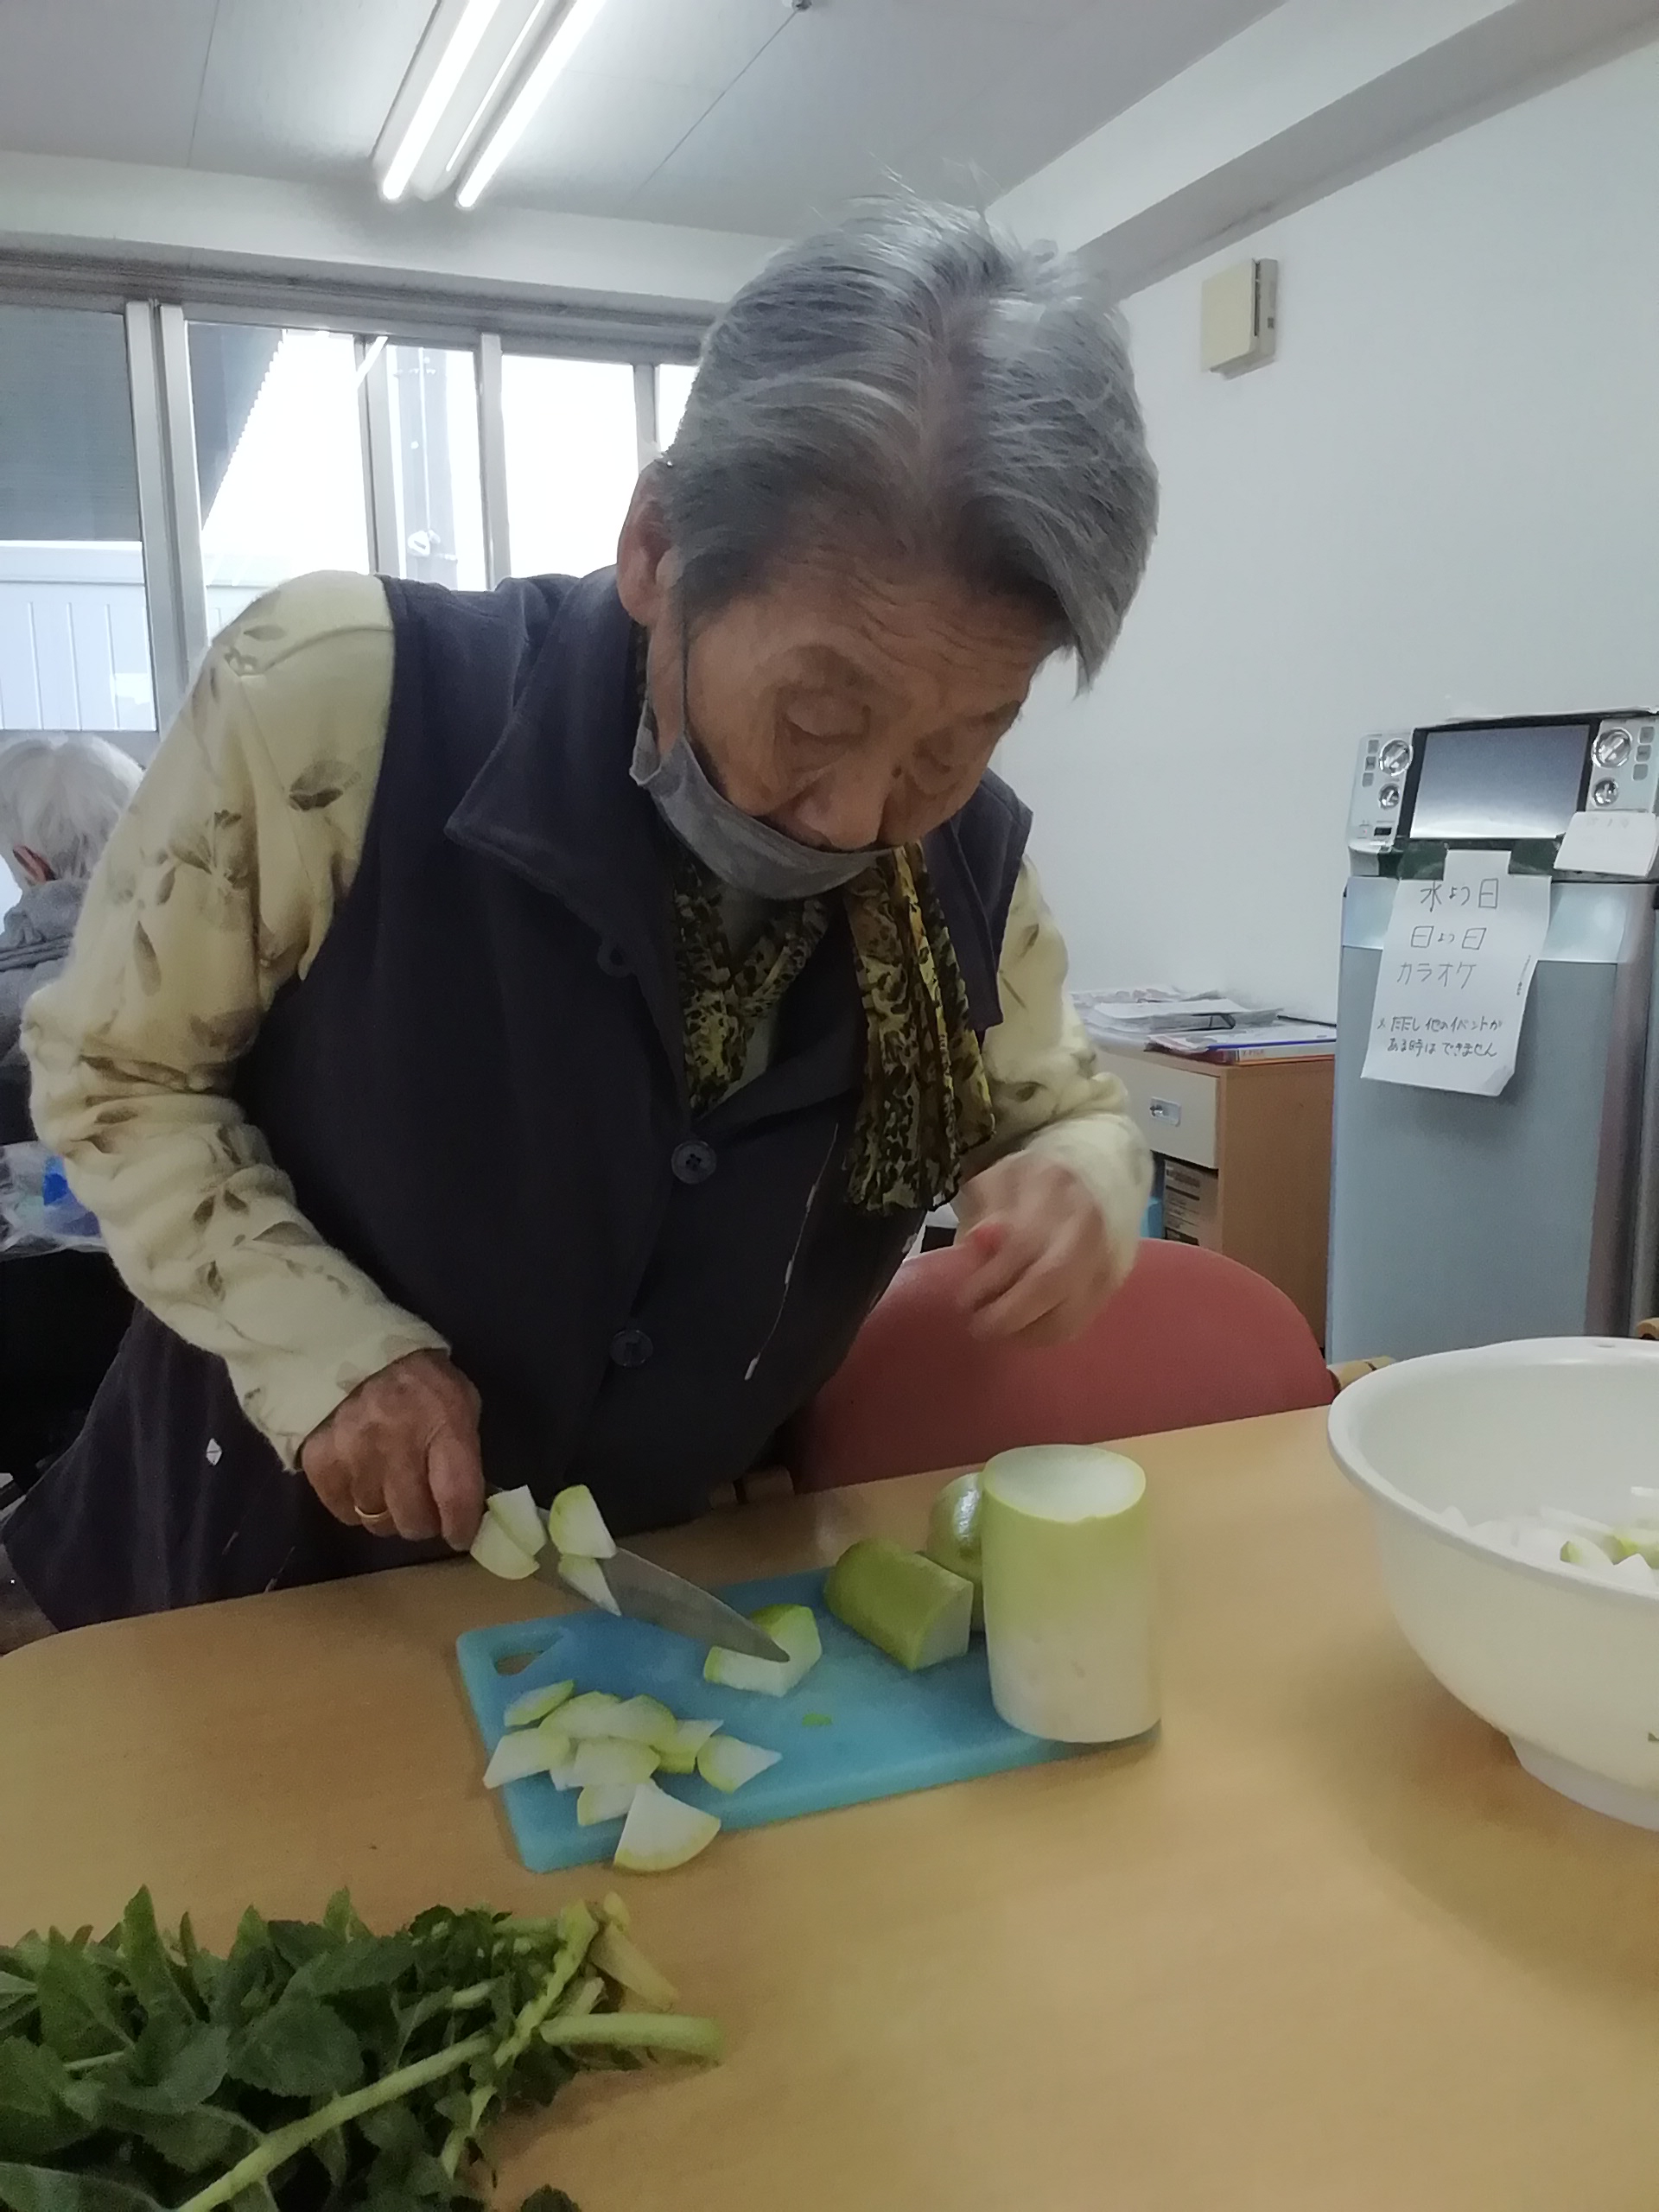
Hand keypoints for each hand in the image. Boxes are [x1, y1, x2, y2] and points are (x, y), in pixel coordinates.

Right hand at [300, 1350, 484, 1548]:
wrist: (350, 1347)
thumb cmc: (418, 1379)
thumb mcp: (457, 1399)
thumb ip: (464, 1449)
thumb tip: (469, 1502)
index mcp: (442, 1423)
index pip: (455, 1497)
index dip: (461, 1526)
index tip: (461, 1535)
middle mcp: (397, 1443)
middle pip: (413, 1520)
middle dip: (424, 1521)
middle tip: (424, 1507)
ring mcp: (353, 1455)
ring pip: (376, 1521)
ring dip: (388, 1514)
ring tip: (391, 1489)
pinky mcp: (320, 1462)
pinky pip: (342, 1512)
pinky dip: (355, 1506)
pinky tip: (363, 1482)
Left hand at [954, 1154, 1131, 1346]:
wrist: (1098, 1170)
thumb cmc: (1034, 1181)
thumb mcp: (998, 1181)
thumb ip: (986, 1210)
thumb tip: (979, 1239)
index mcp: (1054, 1185)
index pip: (1022, 1244)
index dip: (990, 1280)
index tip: (964, 1300)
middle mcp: (1088, 1220)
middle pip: (1053, 1282)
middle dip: (1009, 1315)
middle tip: (980, 1326)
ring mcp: (1107, 1253)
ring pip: (1071, 1312)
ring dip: (1028, 1331)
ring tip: (1001, 1327)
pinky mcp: (1115, 1279)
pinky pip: (1081, 1320)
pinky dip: (1048, 1332)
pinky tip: (1026, 1326)